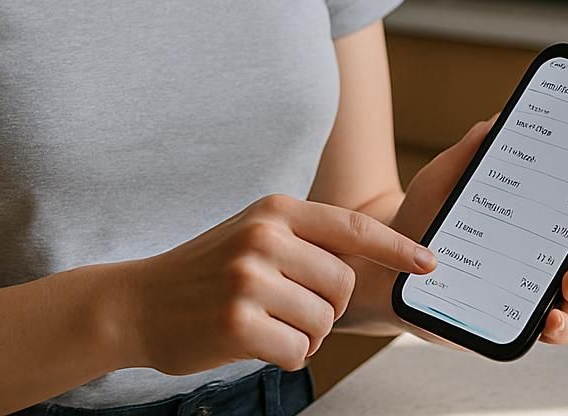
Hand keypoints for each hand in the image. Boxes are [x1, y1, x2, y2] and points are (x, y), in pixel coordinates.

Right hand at [123, 193, 436, 374]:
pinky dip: (285, 356)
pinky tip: (254, 343)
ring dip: (304, 335)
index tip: (429, 263)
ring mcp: (249, 280)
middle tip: (289, 309)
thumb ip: (304, 239)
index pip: (352, 227)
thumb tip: (372, 260)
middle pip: (343, 285)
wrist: (138, 302)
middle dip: (327, 308)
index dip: (397, 248)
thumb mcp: (253, 234)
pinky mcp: (238, 323)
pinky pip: (299, 351)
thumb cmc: (205, 272)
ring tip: (266, 323)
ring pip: (323, 322)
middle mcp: (264, 238)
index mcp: (274, 211)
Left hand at [388, 116, 567, 347]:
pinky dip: (559, 328)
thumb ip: (475, 147)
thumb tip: (502, 117)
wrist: (388, 260)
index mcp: (547, 218)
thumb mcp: (448, 175)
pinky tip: (551, 318)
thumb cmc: (426, 216)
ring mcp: (537, 291)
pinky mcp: (516, 322)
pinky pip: (551, 332)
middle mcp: (552, 255)